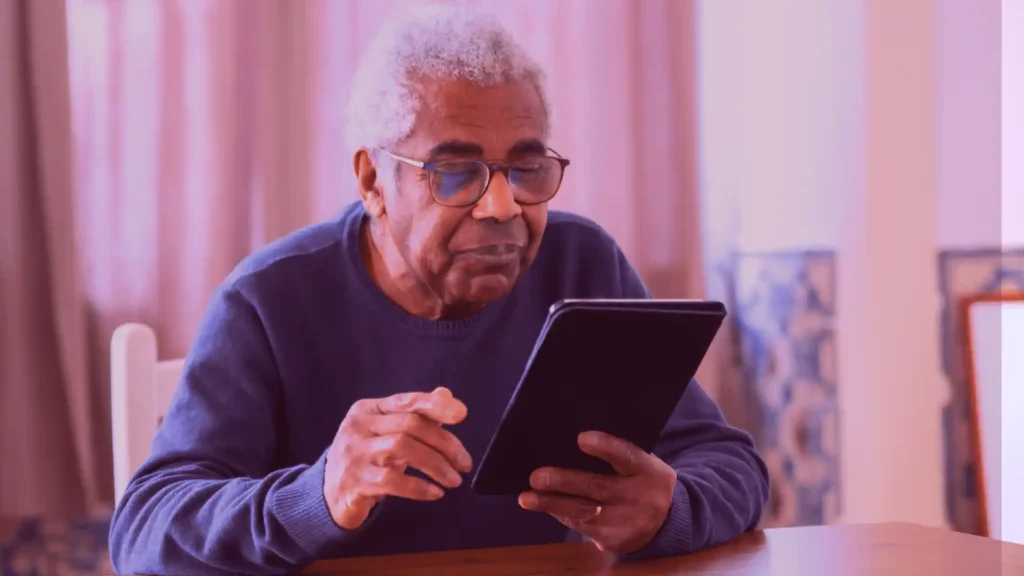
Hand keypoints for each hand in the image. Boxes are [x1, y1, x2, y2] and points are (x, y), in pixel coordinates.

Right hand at [323, 387, 472, 529]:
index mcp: (368, 410)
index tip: (462, 414)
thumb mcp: (387, 432)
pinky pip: (392, 481)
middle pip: (410, 425)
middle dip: (444, 443)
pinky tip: (435, 493)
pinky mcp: (353, 482)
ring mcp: (353, 454)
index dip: (435, 405)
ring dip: (436, 465)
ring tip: (454, 480)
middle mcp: (358, 427)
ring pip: (402, 449)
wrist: (330, 493)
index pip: (406, 401)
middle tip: (464, 463)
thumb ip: (416, 414)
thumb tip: (446, 394)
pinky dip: (419, 487)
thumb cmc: (366, 458)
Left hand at [518, 431, 676, 554]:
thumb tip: (573, 440)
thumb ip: (617, 453)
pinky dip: (559, 514)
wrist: (667, 522)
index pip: (627, 455)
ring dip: (552, 504)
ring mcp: (626, 522)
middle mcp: (639, 497)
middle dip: (565, 482)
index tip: (581, 438)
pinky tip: (542, 505)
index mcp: (648, 470)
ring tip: (527, 498)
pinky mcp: (613, 541)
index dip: (605, 447)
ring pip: (584, 511)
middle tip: (537, 476)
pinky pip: (581, 525)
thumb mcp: (643, 463)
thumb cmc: (643, 480)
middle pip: (599, 487)